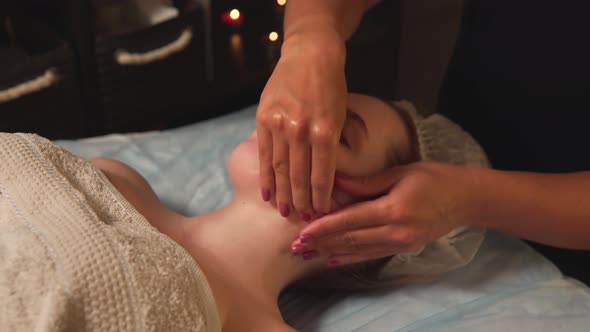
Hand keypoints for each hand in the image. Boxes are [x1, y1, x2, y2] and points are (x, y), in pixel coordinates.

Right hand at [257, 31, 346, 217]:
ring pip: (279, 169)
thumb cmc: (331, 87)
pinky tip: (266, 194)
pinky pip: (264, 155)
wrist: (309, 55)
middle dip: (302, 202)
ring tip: (285, 213)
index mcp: (325, 131)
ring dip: (283, 195)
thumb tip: (327, 178)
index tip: (322, 214)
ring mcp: (280, 125)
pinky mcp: (263, 119)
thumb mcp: (341, 116)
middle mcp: (301, 130)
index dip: (321, 198)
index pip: (322, 175)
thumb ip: (332, 146)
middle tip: (303, 221)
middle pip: (299, 177)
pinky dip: (265, 177)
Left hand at [291, 163, 480, 265]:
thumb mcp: (400, 173)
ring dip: (330, 252)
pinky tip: (333, 259)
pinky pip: (371, 254)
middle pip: (350, 239)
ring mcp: (401, 242)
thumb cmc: (434, 179)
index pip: (351, 220)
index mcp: (394, 209)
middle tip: (296, 246)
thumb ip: (366, 183)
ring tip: (307, 254)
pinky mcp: (404, 247)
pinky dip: (350, 257)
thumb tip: (335, 182)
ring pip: (358, 250)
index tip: (303, 231)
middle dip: (321, 243)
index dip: (325, 227)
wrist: (465, 199)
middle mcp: (397, 231)